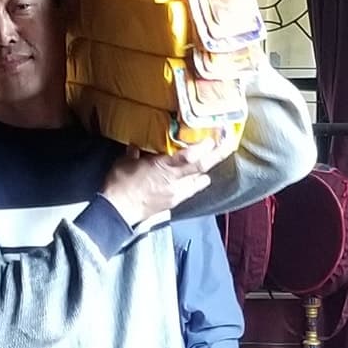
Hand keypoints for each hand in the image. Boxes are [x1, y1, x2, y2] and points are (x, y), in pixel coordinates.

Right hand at [101, 143, 218, 227]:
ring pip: (199, 180)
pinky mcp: (174, 202)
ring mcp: (176, 192)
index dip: (204, 146)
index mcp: (163, 166)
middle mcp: (174, 179)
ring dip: (207, 169)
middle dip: (217, 154)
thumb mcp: (124, 162)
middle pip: (202, 166)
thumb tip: (135, 147)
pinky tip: (200, 179)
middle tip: (229, 143)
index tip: (213, 136)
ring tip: (215, 158)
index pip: (190, 156)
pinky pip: (191, 190)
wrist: (117, 211)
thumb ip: (133, 153)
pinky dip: (197, 183)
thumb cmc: (119, 184)